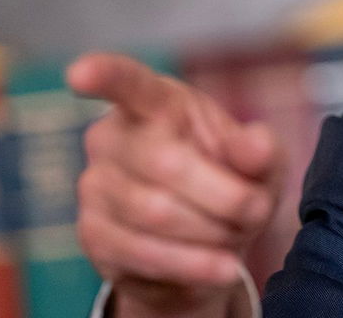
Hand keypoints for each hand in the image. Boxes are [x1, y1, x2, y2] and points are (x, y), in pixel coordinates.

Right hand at [68, 53, 284, 316]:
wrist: (208, 245)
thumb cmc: (232, 183)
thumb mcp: (262, 164)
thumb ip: (261, 149)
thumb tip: (254, 148)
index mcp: (157, 101)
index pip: (128, 83)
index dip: (104, 75)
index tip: (80, 73)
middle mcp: (112, 136)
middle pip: (165, 163)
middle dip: (225, 195)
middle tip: (257, 210)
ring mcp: (95, 185)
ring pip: (156, 212)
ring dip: (211, 231)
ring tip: (238, 236)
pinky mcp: (93, 234)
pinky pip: (142, 252)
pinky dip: (192, 263)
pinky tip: (221, 268)